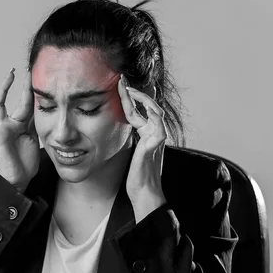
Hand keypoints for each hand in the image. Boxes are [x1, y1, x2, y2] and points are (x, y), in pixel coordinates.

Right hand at [0, 68, 39, 192]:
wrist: (19, 179)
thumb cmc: (26, 162)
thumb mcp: (36, 138)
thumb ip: (36, 124)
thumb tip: (43, 107)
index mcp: (21, 124)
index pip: (26, 103)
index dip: (30, 91)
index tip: (34, 77)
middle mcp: (10, 124)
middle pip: (14, 99)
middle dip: (16, 85)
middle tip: (19, 70)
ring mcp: (2, 130)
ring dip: (3, 90)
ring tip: (9, 76)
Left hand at [117, 75, 167, 222]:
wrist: (144, 192)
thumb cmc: (136, 176)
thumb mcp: (130, 153)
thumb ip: (128, 141)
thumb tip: (113, 132)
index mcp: (148, 134)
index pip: (139, 111)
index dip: (130, 99)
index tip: (119, 86)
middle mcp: (155, 133)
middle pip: (147, 106)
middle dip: (135, 92)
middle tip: (121, 80)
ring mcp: (158, 137)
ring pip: (153, 109)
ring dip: (140, 97)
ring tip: (126, 88)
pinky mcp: (157, 142)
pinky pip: (156, 122)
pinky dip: (149, 111)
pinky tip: (138, 103)